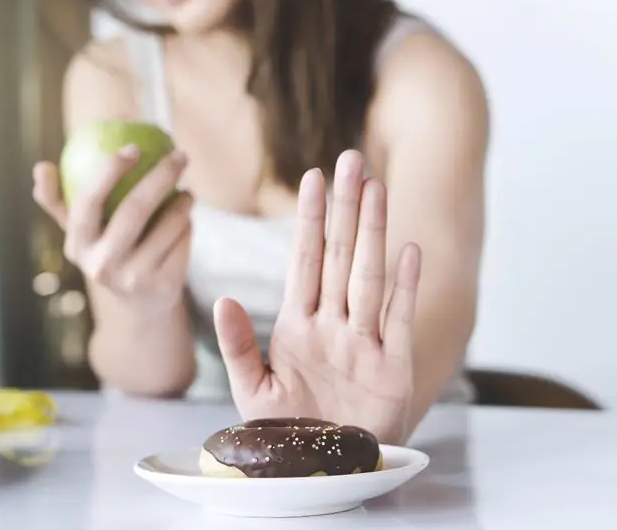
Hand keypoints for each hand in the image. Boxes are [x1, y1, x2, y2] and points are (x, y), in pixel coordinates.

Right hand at [32, 145, 192, 308]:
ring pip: (168, 223)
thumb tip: (41, 167)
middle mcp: (102, 265)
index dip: (108, 171)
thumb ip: (58, 201)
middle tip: (179, 155)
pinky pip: (183, 240)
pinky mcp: (164, 286)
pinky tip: (186, 220)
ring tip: (186, 192)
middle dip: (161, 175)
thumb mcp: (82, 233)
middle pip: (134, 209)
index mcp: (78, 246)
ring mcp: (134, 278)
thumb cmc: (108, 252)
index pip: (88, 202)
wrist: (141, 305)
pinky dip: (187, 224)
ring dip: (183, 201)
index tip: (132, 148)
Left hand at [214, 150, 421, 443]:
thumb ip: (239, 345)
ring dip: (373, 233)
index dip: (309, 220)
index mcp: (297, 327)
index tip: (311, 179)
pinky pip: (399, 321)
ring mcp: (364, 344)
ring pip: (369, 276)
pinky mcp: (393, 369)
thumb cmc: (288, 432)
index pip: (304, 261)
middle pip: (339, 256)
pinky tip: (410, 251)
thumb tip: (222, 298)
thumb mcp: (253, 390)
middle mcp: (333, 326)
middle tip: (350, 160)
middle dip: (344, 209)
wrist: (324, 471)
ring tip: (376, 188)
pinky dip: (405, 288)